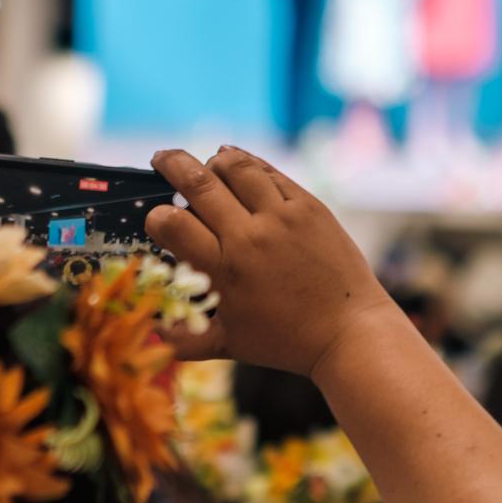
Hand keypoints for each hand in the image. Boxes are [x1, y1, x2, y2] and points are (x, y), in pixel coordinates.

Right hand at [145, 148, 394, 376]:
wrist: (349, 331)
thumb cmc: (286, 342)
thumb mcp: (230, 345)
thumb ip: (184, 340)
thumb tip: (152, 335)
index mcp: (224, 271)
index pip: (173, 225)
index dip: (157, 216)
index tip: (157, 218)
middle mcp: (249, 237)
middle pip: (199, 183)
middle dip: (172, 164)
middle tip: (159, 156)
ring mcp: (282, 217)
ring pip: (236, 167)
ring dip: (214, 161)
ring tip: (206, 163)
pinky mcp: (309, 207)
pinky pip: (271, 173)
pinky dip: (248, 163)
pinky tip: (235, 160)